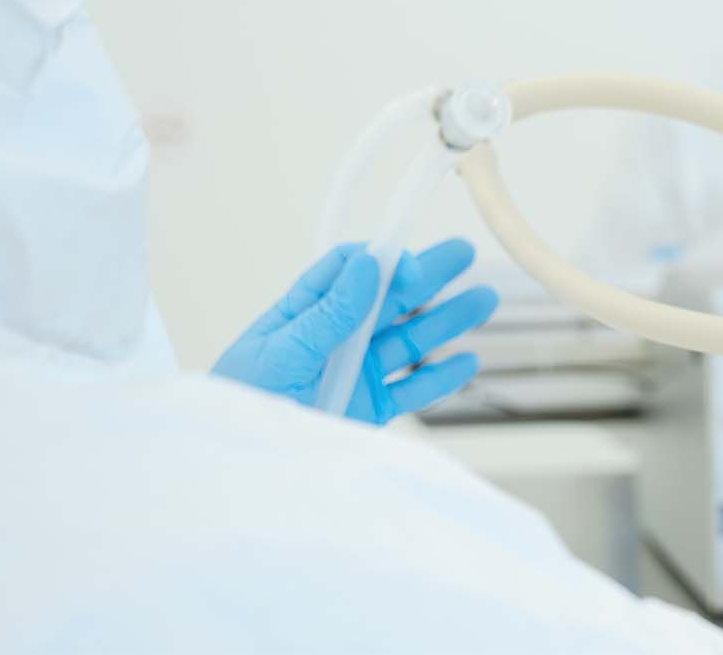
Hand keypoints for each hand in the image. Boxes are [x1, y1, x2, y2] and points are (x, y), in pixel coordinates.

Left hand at [212, 239, 497, 424]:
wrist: (239, 468)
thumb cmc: (241, 404)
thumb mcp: (281, 353)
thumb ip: (329, 314)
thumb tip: (367, 264)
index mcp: (305, 315)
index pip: (349, 272)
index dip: (383, 261)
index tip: (410, 267)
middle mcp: (335, 339)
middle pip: (389, 299)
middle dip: (428, 276)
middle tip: (464, 253)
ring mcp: (355, 374)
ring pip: (409, 341)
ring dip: (446, 320)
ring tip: (483, 301)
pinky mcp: (369, 409)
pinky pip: (412, 390)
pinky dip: (440, 378)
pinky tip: (466, 362)